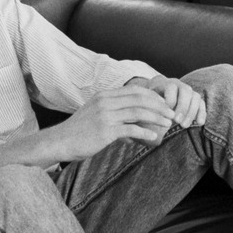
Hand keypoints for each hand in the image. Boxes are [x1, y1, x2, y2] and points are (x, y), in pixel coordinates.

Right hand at [48, 86, 175, 160]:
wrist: (61, 141)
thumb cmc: (79, 132)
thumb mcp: (95, 116)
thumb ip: (114, 118)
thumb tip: (133, 132)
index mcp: (104, 96)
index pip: (134, 90)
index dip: (152, 96)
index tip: (164, 104)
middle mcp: (105, 102)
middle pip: (139, 99)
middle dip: (159, 105)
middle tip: (172, 113)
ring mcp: (105, 115)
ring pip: (138, 112)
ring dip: (156, 118)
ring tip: (168, 124)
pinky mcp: (105, 130)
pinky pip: (131, 130)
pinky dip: (145, 133)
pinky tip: (154, 137)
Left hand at [134, 75, 205, 128]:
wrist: (155, 93)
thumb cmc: (147, 100)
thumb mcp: (144, 100)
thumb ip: (145, 105)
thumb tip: (145, 116)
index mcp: (164, 82)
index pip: (171, 87)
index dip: (170, 101)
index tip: (166, 114)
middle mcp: (178, 84)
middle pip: (186, 91)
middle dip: (182, 107)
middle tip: (177, 121)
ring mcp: (188, 90)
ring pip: (195, 97)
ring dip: (191, 112)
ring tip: (184, 126)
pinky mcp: (195, 98)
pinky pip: (202, 103)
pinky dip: (202, 112)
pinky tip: (200, 123)